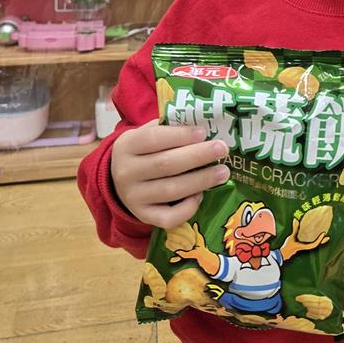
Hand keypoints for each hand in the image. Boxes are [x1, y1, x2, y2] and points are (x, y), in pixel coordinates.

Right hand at [111, 120, 230, 228]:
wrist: (120, 179)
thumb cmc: (144, 151)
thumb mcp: (148, 133)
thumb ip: (170, 128)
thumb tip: (204, 124)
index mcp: (127, 146)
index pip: (153, 138)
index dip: (180, 135)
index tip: (203, 132)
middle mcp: (126, 172)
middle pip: (165, 164)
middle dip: (198, 156)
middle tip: (222, 149)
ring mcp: (133, 198)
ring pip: (171, 191)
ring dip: (200, 181)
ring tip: (223, 172)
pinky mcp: (144, 216)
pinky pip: (168, 217)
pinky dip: (187, 208)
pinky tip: (201, 195)